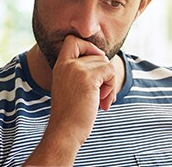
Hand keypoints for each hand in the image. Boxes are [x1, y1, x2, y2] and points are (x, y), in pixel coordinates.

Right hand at [26, 35, 116, 164]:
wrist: (65, 131)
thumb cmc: (71, 114)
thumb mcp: (72, 86)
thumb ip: (82, 71)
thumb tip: (105, 58)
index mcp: (60, 66)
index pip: (72, 40)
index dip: (88, 47)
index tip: (94, 64)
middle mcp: (67, 64)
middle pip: (97, 55)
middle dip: (104, 74)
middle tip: (101, 94)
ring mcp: (77, 70)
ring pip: (106, 64)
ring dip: (109, 83)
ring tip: (102, 100)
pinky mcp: (88, 78)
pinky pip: (110, 72)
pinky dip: (111, 87)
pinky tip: (104, 102)